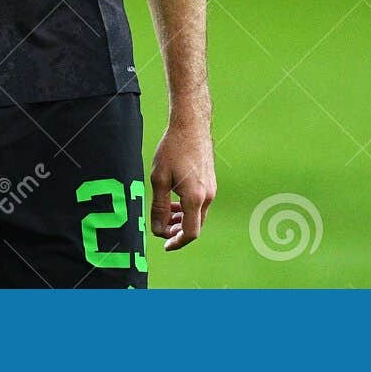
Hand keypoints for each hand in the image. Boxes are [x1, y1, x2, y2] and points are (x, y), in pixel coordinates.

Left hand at [149, 120, 215, 250]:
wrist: (191, 126)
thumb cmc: (172, 150)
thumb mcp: (159, 179)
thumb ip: (159, 207)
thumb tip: (159, 230)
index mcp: (195, 198)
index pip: (190, 233)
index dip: (177, 243)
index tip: (165, 246)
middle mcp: (208, 196)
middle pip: (195, 226)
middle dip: (178, 231)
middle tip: (162, 228)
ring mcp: (211, 189)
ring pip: (198, 215)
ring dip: (182, 219)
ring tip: (167, 212)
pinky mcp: (211, 182)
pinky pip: (200, 203)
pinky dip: (188, 208)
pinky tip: (175, 199)